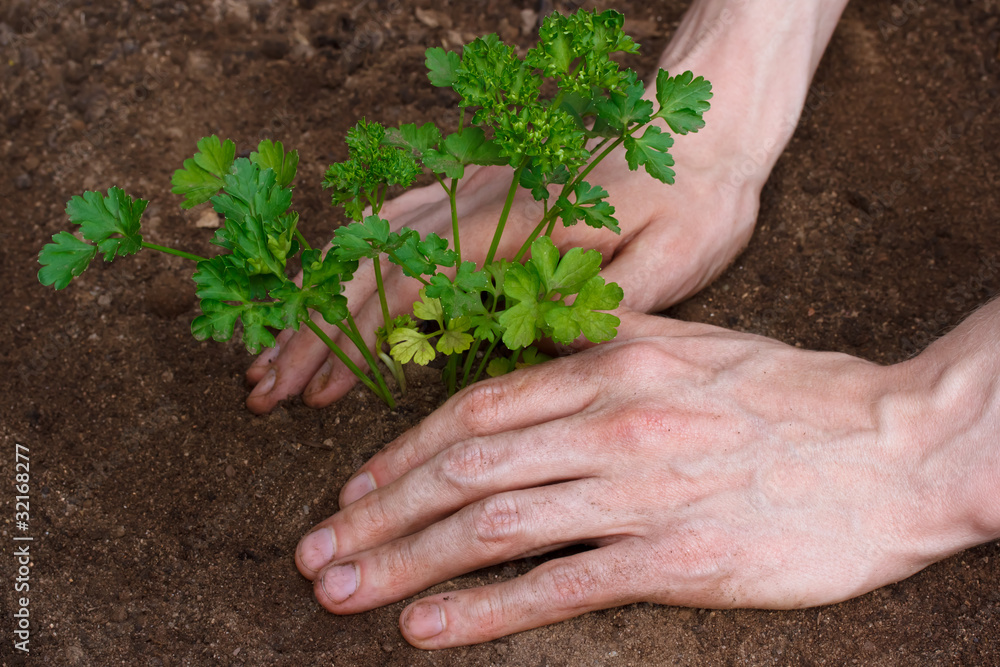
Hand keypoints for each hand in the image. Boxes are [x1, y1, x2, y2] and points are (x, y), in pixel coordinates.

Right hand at [243, 66, 769, 413]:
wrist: (707, 119)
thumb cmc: (698, 194)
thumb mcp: (675, 260)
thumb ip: (604, 308)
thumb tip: (534, 356)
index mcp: (519, 228)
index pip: (407, 285)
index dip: (351, 342)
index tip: (313, 393)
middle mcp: (480, 203)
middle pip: (367, 263)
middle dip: (310, 331)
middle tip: (266, 388)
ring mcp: (475, 190)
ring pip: (371, 237)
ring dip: (319, 295)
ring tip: (280, 350)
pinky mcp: (483, 188)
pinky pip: (396, 213)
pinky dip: (351, 252)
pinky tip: (327, 280)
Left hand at [293, 312, 987, 647]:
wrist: (897, 444)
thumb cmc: (794, 394)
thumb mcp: (692, 345)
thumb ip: (608, 351)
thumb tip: (539, 365)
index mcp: (611, 364)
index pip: (474, 411)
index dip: (402, 453)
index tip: (355, 491)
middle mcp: (611, 421)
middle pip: (462, 468)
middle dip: (377, 513)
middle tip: (317, 552)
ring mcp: (640, 490)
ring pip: (492, 526)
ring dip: (407, 563)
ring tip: (346, 594)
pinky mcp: (676, 557)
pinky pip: (558, 585)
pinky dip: (484, 609)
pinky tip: (430, 630)